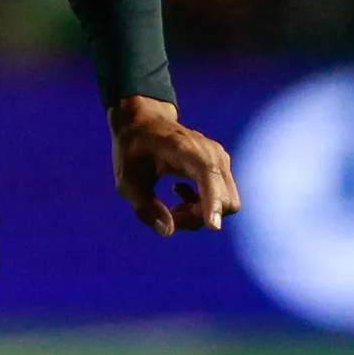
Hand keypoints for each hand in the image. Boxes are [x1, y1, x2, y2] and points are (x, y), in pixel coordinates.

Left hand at [109, 95, 239, 235]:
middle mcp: (211, 153)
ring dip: (200, 215)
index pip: (208, 176)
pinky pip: (223, 198)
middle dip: (199, 218)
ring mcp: (220, 159)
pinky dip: (203, 207)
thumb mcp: (127, 182)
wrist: (145, 123)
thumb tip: (168, 231)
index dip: (212, 203)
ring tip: (173, 207)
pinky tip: (180, 194)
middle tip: (171, 214)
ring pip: (226, 203)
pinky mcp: (221, 166)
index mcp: (185, 150)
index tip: (212, 227)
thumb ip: (145, 208)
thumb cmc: (133, 151)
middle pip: (224, 201)